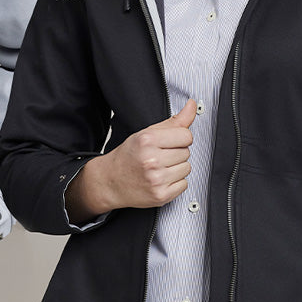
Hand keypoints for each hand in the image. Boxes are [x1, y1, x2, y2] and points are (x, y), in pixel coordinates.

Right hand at [67, 101, 195, 223]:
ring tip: (160, 168)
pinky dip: (175, 182)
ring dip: (176, 168)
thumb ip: (173, 121)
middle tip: (159, 156)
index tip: (169, 141)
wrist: (110, 181)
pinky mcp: (161, 195)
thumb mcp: (146, 134)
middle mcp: (151, 160)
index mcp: (147, 141)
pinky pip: (184, 184)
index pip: (186, 135)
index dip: (179, 138)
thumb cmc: (128, 156)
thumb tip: (192, 105)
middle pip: (187, 152)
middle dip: (175, 153)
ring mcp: (156, 179)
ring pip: (187, 168)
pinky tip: (161, 179)